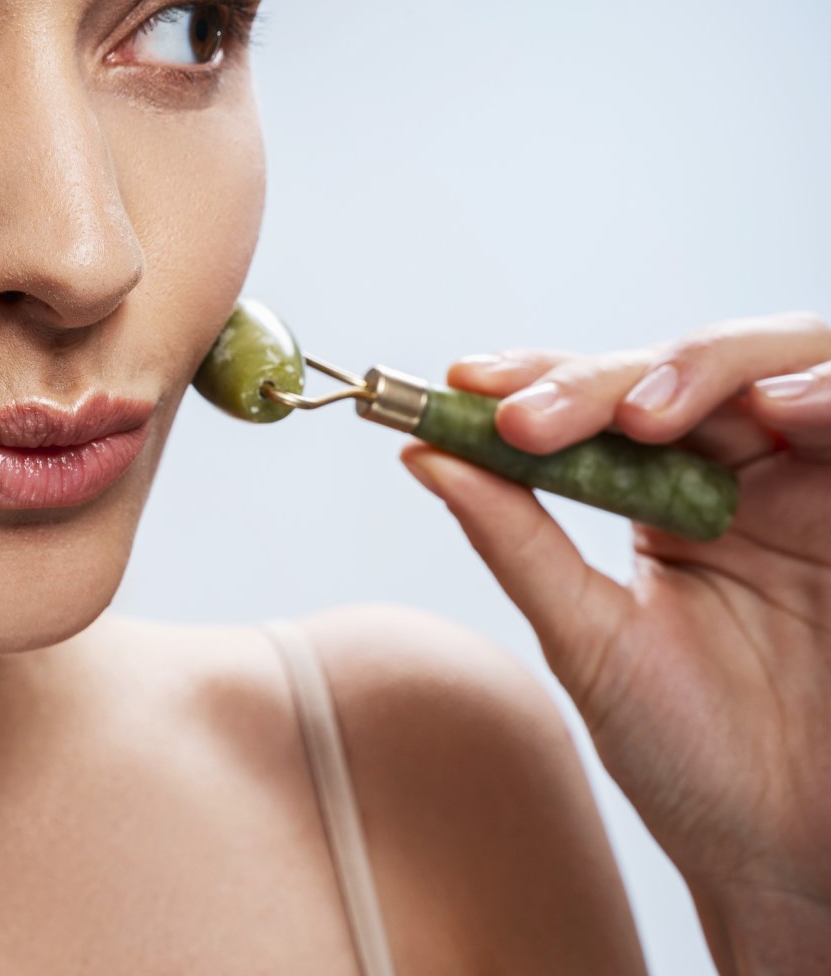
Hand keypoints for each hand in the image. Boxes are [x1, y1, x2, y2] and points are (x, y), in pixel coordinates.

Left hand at [398, 313, 830, 971]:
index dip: (537, 377)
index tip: (464, 381)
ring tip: (644, 414)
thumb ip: (517, 540)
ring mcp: (814, 486)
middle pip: (678, 368)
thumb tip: (425, 454)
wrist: (787, 853)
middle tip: (536, 417)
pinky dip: (821, 393)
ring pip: (774, 362)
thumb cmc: (688, 754)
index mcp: (668, 498)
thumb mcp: (588, 637)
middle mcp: (744, 475)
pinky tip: (776, 413)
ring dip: (704, 368)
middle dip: (600, 379)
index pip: (600, 405)